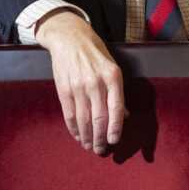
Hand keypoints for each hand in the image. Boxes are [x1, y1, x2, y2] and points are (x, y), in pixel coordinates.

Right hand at [35, 10, 124, 155]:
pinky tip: (78, 136)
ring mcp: (78, 87)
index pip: (116, 109)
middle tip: (102, 150)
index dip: (116, 128)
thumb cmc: (96, 53)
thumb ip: (118, 93)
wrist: (70, 39)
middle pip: (99, 118)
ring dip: (87, 137)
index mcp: (113, 77)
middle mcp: (96, 83)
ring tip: (90, 147)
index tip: (115, 141)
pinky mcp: (63, 89)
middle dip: (101, 138)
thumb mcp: (113, 68)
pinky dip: (74, 128)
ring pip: (83, 119)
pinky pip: (69, 114)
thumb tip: (125, 116)